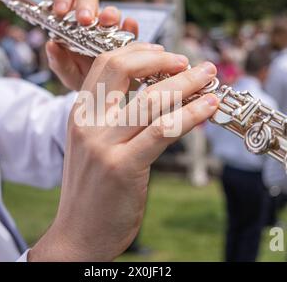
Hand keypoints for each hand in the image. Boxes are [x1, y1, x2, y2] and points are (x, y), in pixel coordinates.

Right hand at [29, 43, 218, 260]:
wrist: (77, 234)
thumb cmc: (91, 190)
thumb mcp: (93, 145)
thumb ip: (113, 118)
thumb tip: (153, 95)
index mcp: (80, 113)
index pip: (106, 64)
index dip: (139, 52)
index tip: (165, 53)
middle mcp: (88, 123)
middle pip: (123, 69)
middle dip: (162, 59)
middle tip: (188, 62)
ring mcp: (104, 145)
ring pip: (151, 99)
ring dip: (186, 83)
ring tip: (208, 77)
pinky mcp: (123, 167)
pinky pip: (163, 131)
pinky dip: (191, 114)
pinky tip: (208, 107)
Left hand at [46, 0, 138, 90]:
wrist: (105, 96)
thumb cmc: (84, 80)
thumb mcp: (68, 74)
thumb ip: (58, 62)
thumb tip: (51, 45)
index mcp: (72, 23)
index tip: (61, 10)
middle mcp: (92, 21)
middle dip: (86, 3)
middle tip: (84, 19)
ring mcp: (110, 29)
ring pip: (111, 11)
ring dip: (109, 13)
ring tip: (106, 23)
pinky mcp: (128, 40)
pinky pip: (130, 28)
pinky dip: (130, 26)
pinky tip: (128, 28)